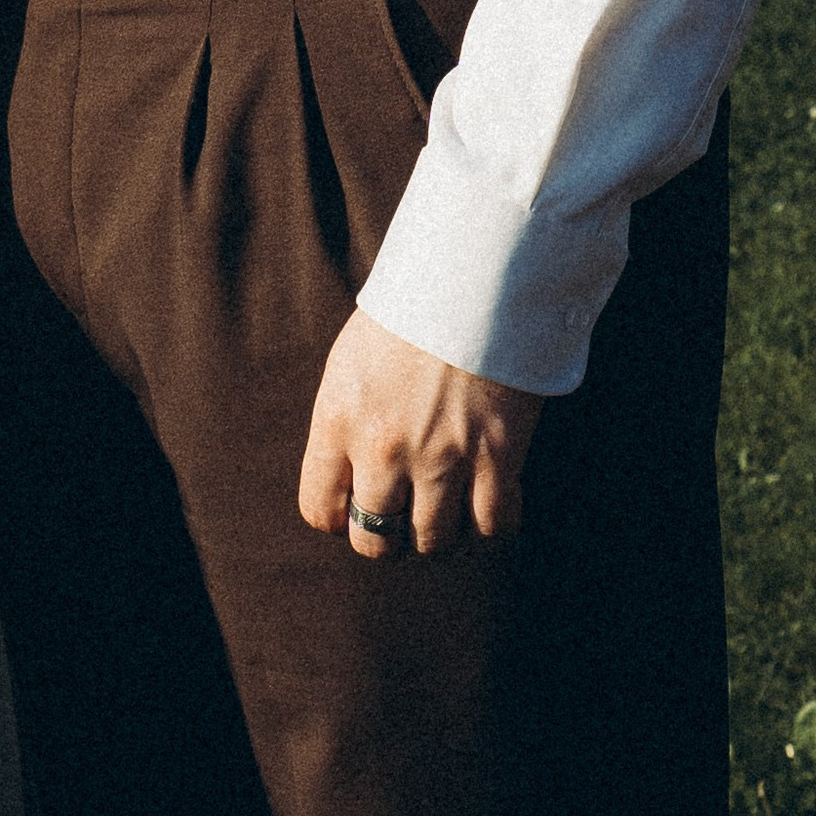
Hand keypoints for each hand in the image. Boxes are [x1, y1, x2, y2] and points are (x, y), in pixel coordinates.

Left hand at [296, 307, 542, 558]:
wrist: (472, 274)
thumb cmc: (411, 310)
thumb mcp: (353, 359)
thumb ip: (346, 418)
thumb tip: (350, 471)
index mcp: (337, 418)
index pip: (319, 508)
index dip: (338, 519)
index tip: (356, 509)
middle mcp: (382, 447)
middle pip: (374, 539)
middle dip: (388, 535)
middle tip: (405, 515)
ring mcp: (441, 456)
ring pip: (433, 541)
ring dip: (440, 532)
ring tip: (449, 507)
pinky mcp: (495, 455)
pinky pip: (492, 524)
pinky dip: (492, 522)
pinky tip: (492, 497)